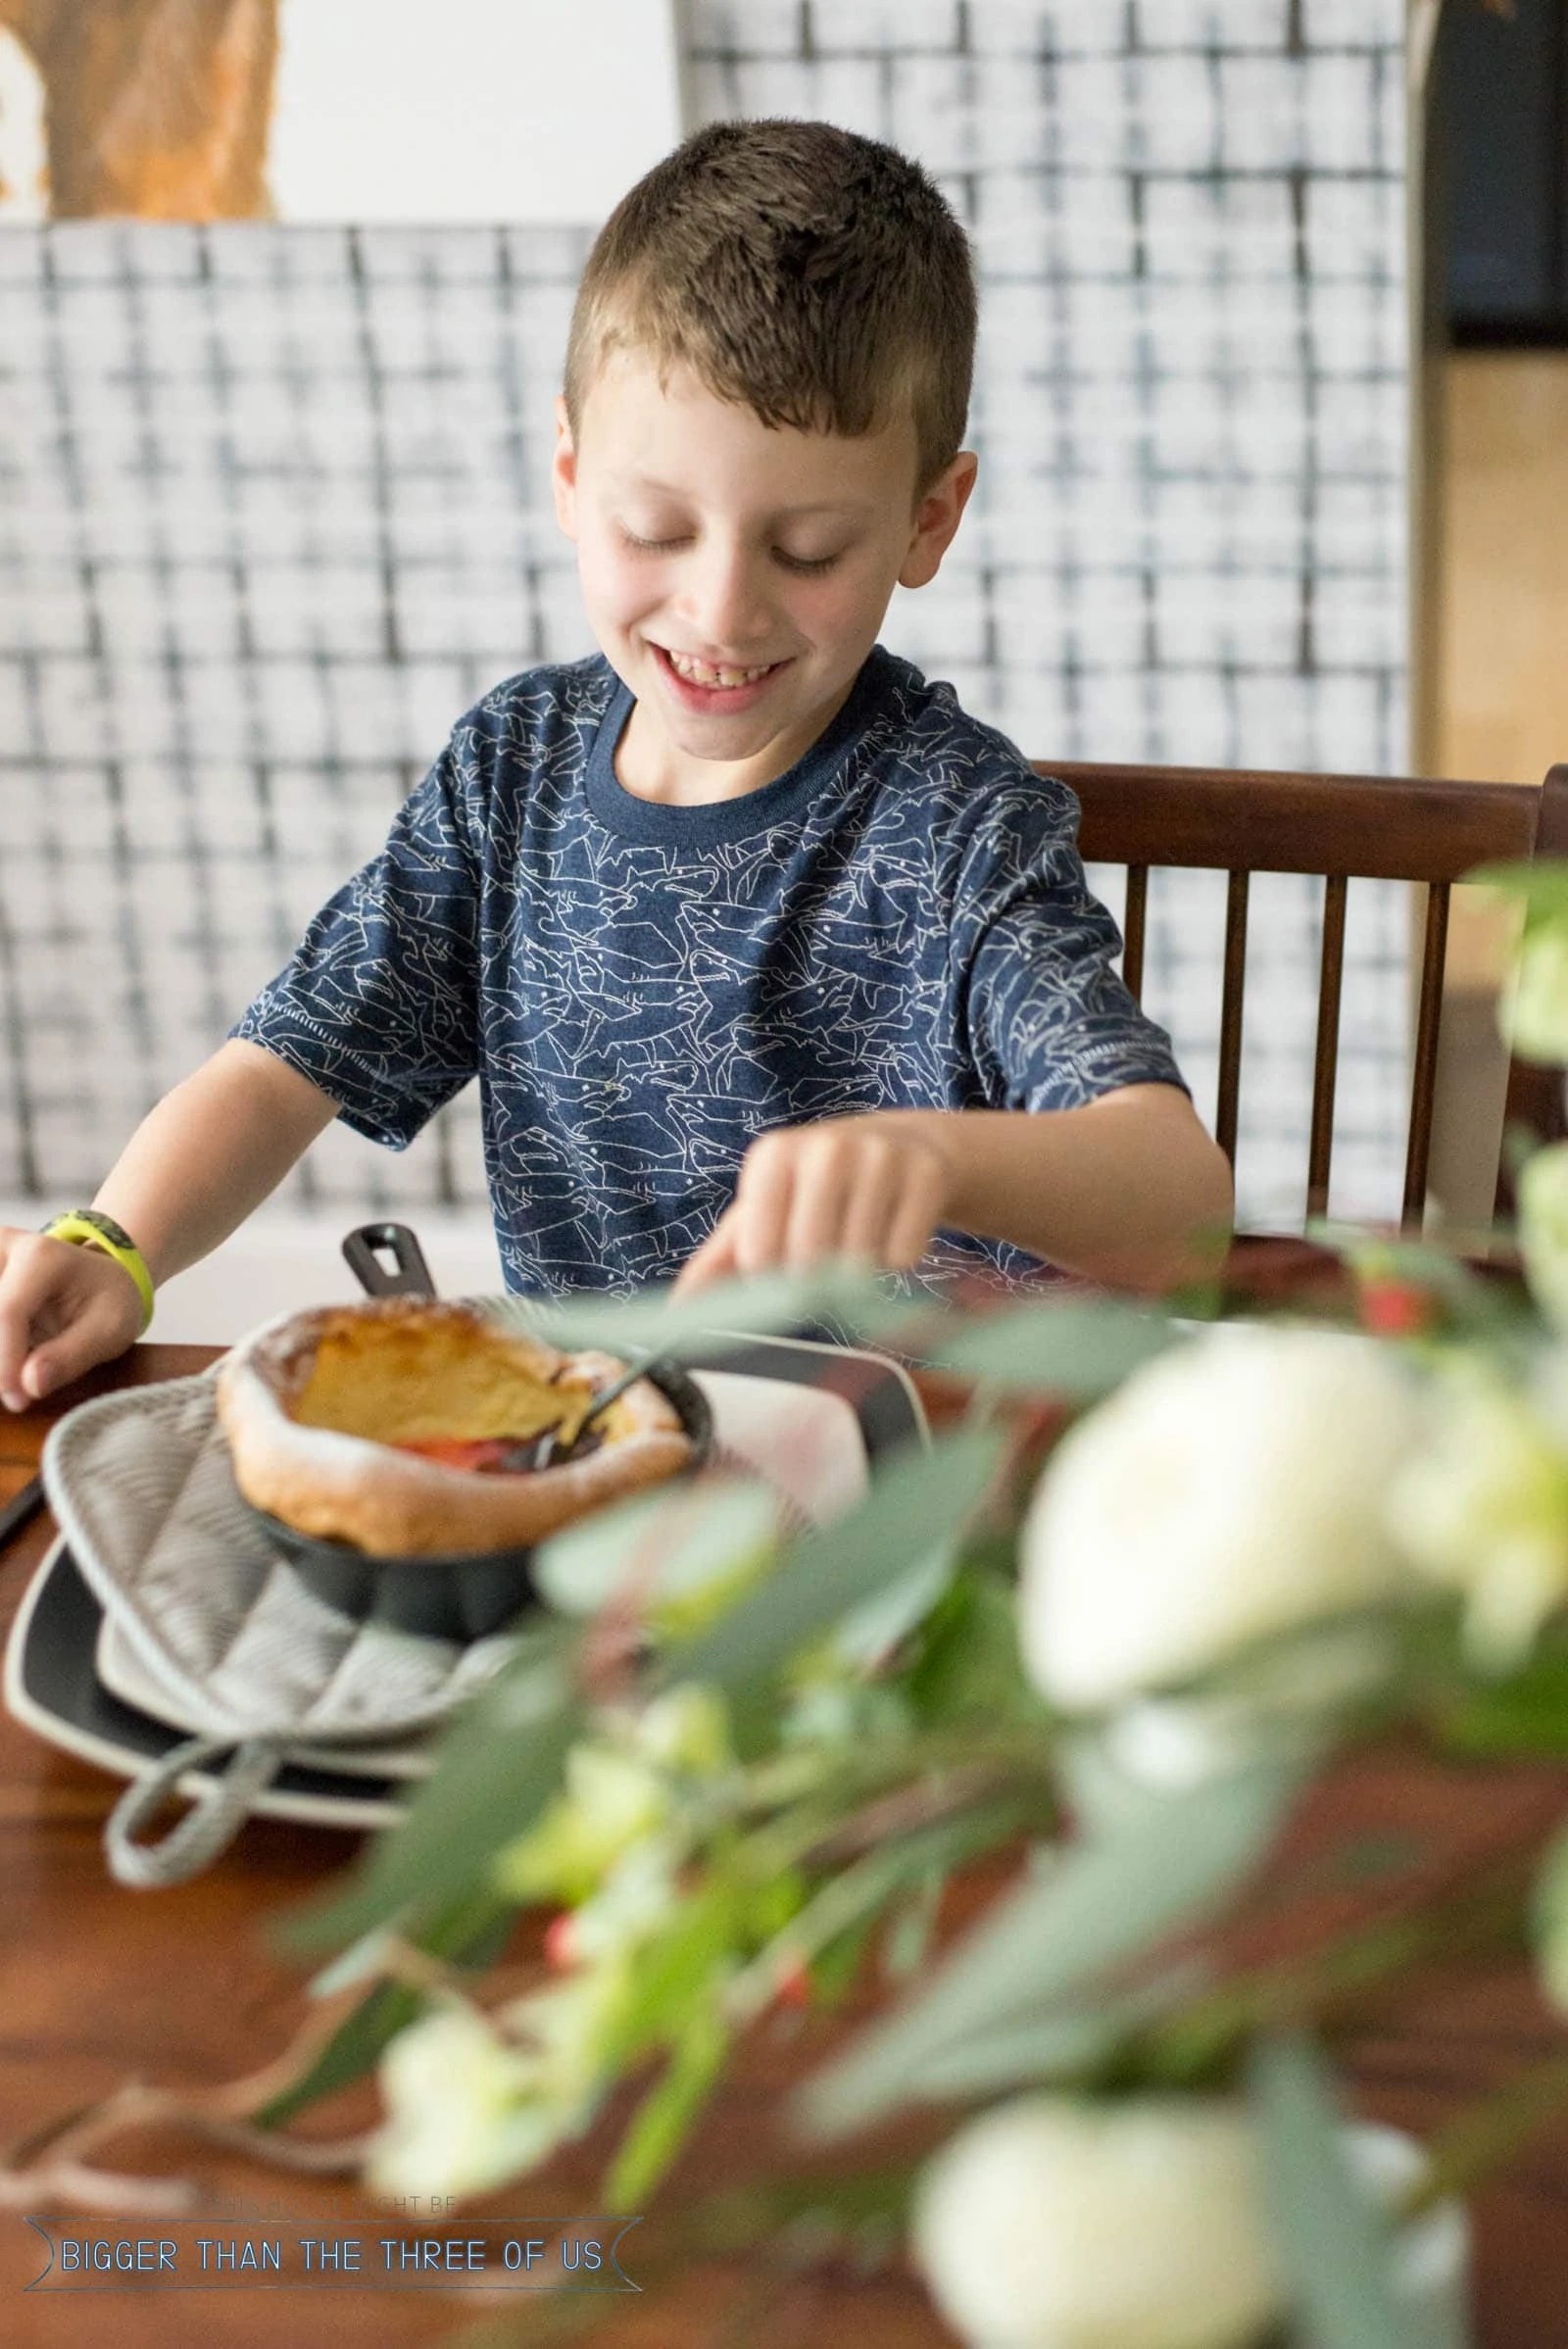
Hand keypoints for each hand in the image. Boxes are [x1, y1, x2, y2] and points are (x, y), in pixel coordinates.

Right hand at [0, 1229, 146, 1409]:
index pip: (8, 1312)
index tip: (18, 1400)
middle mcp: (3, 1248)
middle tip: (18, 1394)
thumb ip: (70, 1357)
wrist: (100, 1277)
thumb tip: (30, 1386)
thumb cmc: (108, 1301)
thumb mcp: (109, 1331)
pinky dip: (0, 1347)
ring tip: (16, 1379)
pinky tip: (10, 1365)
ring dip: (0, 1357)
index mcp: (41, 1256)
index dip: (5, 1363)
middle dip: (0, 1362)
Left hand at [673, 1115, 954, 1296]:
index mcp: (773, 1156)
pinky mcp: (926, 1175)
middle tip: (825, 1254)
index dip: (771, 1274)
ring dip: (859, 1270)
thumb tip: (679, 1311)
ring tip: (859, 1236)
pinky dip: (897, 1260)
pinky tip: (891, 1229)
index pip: (759, 1253)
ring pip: (859, 1262)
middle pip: (810, 1260)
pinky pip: (903, 1256)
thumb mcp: (764, 1209)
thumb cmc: (816, 1187)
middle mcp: (825, 1148)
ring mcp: (880, 1158)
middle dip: (816, 1276)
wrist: (901, 1144)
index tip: (781, 1259)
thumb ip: (720, 1260)